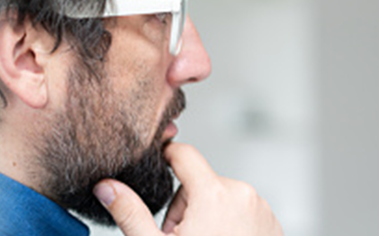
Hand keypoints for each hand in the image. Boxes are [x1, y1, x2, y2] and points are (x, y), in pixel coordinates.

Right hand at [92, 143, 282, 235]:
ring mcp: (260, 208)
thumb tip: (107, 187)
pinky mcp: (272, 222)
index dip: (166, 157)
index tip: (158, 164)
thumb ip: (131, 213)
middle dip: (187, 205)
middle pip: (202, 182)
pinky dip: (232, 224)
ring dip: (210, 215)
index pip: (185, 154)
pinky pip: (244, 211)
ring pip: (224, 198)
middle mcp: (242, 195)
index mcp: (213, 194)